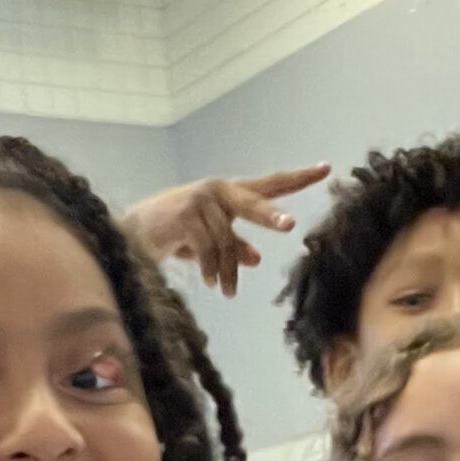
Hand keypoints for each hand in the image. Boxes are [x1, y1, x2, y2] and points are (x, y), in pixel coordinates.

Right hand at [123, 165, 329, 297]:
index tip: (326, 169)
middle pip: (253, 203)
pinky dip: (211, 270)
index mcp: (230, 193)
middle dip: (270, 216)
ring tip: (227, 291)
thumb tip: (256, 258)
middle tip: (290, 226)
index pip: (270, 184)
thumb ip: (234, 246)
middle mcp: (218, 190)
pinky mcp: (184, 214)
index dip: (298, 178)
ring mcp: (200, 199)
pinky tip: (210, 283)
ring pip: (227, 240)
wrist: (133, 232)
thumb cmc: (175, 234)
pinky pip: (207, 249)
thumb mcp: (209, 241)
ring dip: (228, 271)